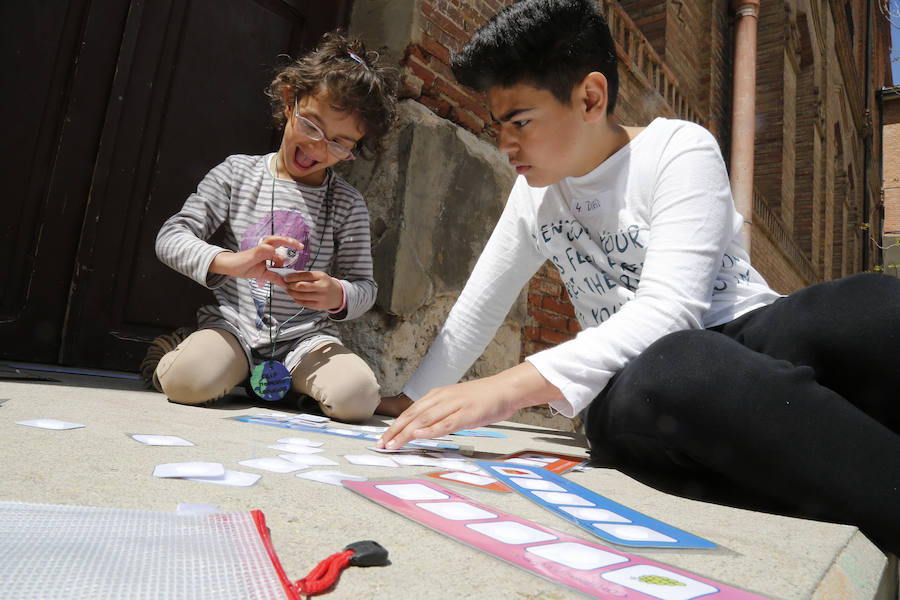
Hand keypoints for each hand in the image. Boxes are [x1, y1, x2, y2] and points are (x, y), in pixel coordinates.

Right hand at [209, 235, 302, 287]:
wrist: (231, 267)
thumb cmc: (245, 267)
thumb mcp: (263, 274)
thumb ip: (274, 277)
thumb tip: (285, 284)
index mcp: (267, 251)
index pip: (281, 244)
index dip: (291, 244)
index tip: (301, 248)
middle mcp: (264, 247)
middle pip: (279, 239)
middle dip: (291, 241)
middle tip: (301, 246)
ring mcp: (259, 249)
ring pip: (273, 241)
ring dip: (283, 242)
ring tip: (291, 247)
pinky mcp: (254, 252)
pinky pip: (266, 250)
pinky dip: (272, 254)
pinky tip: (275, 261)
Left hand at [284, 270, 343, 310]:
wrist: (338, 295)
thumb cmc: (325, 283)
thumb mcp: (318, 275)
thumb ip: (305, 275)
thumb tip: (290, 276)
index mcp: (321, 276)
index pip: (304, 275)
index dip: (292, 277)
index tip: (285, 278)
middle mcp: (322, 287)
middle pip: (301, 286)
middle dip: (291, 286)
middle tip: (286, 285)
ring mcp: (321, 298)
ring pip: (301, 296)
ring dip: (292, 293)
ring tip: (288, 290)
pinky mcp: (319, 306)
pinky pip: (304, 303)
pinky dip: (297, 299)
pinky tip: (294, 296)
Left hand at [376, 362, 562, 449]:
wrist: (505, 389)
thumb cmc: (482, 399)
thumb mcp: (456, 404)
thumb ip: (440, 414)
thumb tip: (423, 428)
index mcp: (438, 395)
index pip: (411, 412)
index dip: (395, 425)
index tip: (383, 438)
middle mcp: (442, 398)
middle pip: (413, 416)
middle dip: (395, 431)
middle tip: (381, 444)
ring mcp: (454, 405)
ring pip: (425, 420)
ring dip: (406, 433)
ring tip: (393, 444)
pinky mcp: (467, 414)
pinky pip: (446, 423)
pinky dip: (431, 430)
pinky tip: (419, 436)